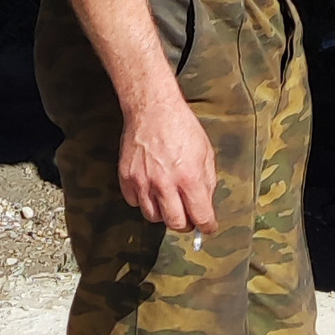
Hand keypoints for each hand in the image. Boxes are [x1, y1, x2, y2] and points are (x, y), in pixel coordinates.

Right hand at [116, 78, 216, 232]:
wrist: (152, 108)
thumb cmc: (181, 126)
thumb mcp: (205, 152)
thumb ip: (207, 182)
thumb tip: (205, 204)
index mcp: (189, 178)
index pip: (201, 216)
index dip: (207, 226)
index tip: (207, 226)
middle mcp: (165, 183)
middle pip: (175, 223)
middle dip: (185, 224)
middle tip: (187, 218)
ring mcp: (143, 181)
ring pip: (153, 217)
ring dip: (163, 213)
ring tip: (168, 201)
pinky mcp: (127, 176)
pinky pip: (134, 202)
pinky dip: (143, 201)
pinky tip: (150, 190)